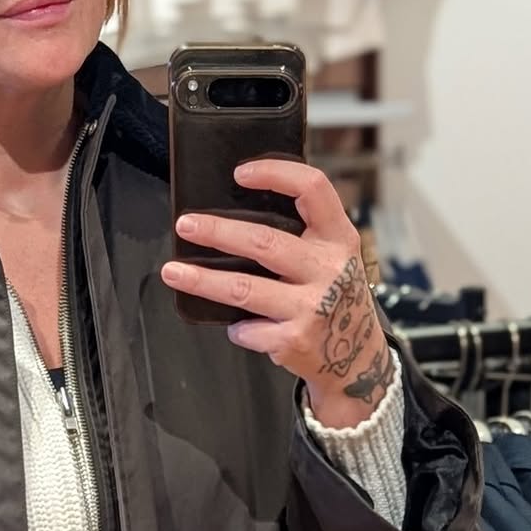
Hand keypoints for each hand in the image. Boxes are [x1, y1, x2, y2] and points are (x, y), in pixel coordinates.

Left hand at [161, 160, 393, 429]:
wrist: (358, 357)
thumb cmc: (334, 297)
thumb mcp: (334, 258)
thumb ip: (303, 235)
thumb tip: (236, 214)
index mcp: (339, 238)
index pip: (313, 189)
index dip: (276, 174)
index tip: (239, 173)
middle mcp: (329, 269)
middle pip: (264, 242)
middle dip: (217, 232)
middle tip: (184, 225)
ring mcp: (312, 307)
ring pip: (243, 289)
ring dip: (202, 280)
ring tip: (172, 271)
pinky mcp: (294, 341)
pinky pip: (247, 330)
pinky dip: (237, 329)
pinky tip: (238, 327)